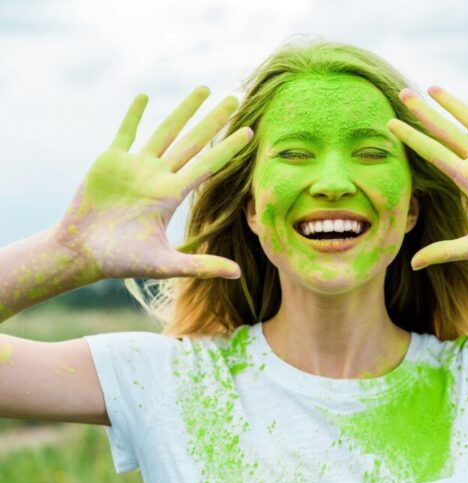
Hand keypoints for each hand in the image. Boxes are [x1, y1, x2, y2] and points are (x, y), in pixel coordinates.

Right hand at [56, 86, 251, 279]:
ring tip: (204, 88)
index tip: (249, 133)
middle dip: (215, 120)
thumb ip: (202, 266)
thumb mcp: (166, 265)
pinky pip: (126, 132)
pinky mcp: (110, 160)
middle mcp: (159, 176)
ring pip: (166, 130)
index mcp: (172, 194)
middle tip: (235, 99)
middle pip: (194, 141)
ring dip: (184, 110)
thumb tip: (238, 274)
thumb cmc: (122, 261)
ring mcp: (136, 166)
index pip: (208, 165)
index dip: (228, 149)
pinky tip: (146, 96)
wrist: (82, 252)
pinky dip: (134, 114)